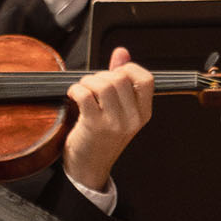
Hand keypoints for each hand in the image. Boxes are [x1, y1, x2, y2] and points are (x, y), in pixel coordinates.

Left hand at [64, 43, 154, 189]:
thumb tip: (121, 52)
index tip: (115, 74)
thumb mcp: (118, 109)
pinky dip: (75, 89)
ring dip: (87, 82)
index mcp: (143, 113)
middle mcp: (132, 119)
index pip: (146, 79)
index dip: (128, 69)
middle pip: (120, 78)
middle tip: (92, 85)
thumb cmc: (101, 137)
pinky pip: (85, 94)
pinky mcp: (94, 126)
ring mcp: (114, 123)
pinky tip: (73, 95)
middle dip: (101, 75)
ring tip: (83, 90)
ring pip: (104, 84)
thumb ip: (121, 79)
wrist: (88, 168)